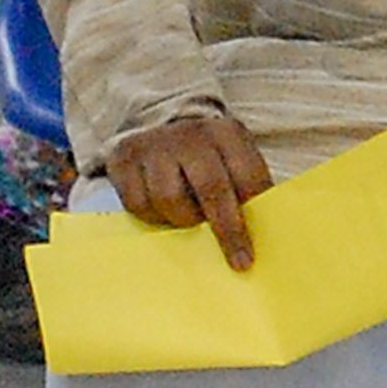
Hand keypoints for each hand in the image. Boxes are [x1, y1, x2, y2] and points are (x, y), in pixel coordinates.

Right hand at [104, 110, 272, 269]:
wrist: (159, 125)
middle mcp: (193, 134)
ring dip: (182, 221)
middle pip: (212, 188)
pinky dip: (152, 216)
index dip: (251, 218)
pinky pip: (137, 203)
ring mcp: (156, 143)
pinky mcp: (125, 157)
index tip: (251, 254)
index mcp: (228, 134)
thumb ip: (246, 190)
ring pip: (169, 199)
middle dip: (226, 230)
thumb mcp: (232, 160)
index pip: (248, 178)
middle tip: (237, 262)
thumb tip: (261, 237)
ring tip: (188, 220)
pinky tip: (162, 212)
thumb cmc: (207, 158)